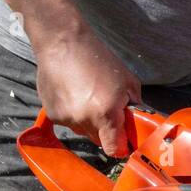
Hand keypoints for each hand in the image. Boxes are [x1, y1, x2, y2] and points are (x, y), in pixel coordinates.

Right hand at [31, 23, 140, 157]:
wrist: (61, 41)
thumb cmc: (96, 57)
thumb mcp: (127, 81)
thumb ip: (135, 106)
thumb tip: (139, 123)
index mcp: (105, 113)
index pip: (114, 149)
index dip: (120, 147)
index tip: (122, 140)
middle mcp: (84, 119)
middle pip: (99, 140)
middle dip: (105, 130)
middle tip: (105, 108)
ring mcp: (66, 117)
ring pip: (83, 131)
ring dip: (87, 120)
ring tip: (86, 96)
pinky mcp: (52, 113)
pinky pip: (68, 121)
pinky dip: (72, 113)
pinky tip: (72, 93)